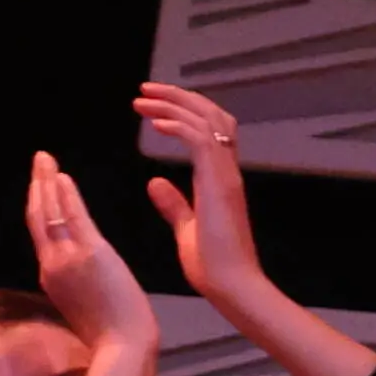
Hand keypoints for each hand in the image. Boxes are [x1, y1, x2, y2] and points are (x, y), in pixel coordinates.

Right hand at [21, 149, 162, 372]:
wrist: (122, 350)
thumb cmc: (113, 337)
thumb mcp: (85, 310)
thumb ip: (77, 288)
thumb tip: (82, 280)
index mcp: (51, 279)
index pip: (41, 235)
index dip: (39, 208)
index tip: (40, 188)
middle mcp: (51, 265)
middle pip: (37, 217)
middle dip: (36, 186)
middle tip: (38, 161)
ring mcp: (67, 259)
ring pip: (49, 212)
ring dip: (46, 182)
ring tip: (45, 159)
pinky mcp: (90, 254)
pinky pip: (73, 217)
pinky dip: (66, 194)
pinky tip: (63, 176)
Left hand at [133, 84, 269, 309]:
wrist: (232, 286)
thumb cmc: (214, 266)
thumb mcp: (186, 228)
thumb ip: (174, 204)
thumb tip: (155, 182)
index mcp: (221, 179)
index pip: (211, 129)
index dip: (184, 111)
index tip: (153, 107)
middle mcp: (227, 171)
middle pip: (212, 115)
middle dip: (179, 97)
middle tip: (146, 90)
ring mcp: (225, 175)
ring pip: (207, 120)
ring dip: (173, 104)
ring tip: (143, 98)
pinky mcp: (218, 183)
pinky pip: (201, 141)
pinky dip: (178, 126)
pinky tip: (155, 123)